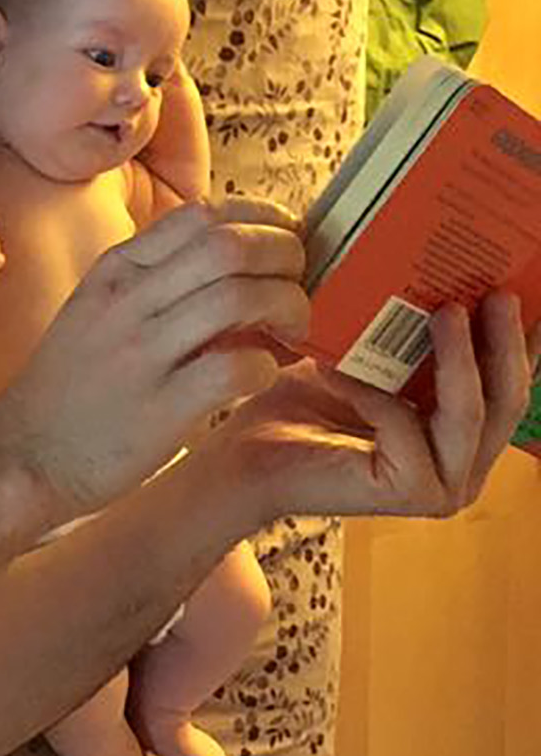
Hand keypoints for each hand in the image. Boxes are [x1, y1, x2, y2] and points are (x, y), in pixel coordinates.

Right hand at [0, 198, 309, 521]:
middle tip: (299, 284)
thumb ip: (154, 283)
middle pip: (230, 244)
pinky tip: (262, 375)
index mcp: (114, 271)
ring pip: (241, 297)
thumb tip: (233, 266)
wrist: (21, 458)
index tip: (283, 241)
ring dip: (288, 308)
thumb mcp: (96, 312)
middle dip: (286, 256)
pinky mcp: (159, 408)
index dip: (259, 219)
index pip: (201, 213)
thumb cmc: (69, 389)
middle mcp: (126, 301)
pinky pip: (236, 368)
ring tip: (292, 331)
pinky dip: (266, 366)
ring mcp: (140, 353)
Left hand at [208, 292, 540, 524]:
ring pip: (470, 413)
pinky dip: (374, 389)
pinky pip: (406, 425)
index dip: (523, 339)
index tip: (524, 285)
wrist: (243, 452)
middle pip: (507, 400)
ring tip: (446, 310)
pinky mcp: (409, 492)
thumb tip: (438, 262)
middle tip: (496, 291)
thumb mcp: (364, 356)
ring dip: (459, 358)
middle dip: (506, 342)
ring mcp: (443, 485)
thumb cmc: (301, 402)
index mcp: (464, 436)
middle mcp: (466, 466)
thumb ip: (406, 332)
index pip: (511, 384)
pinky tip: (337, 362)